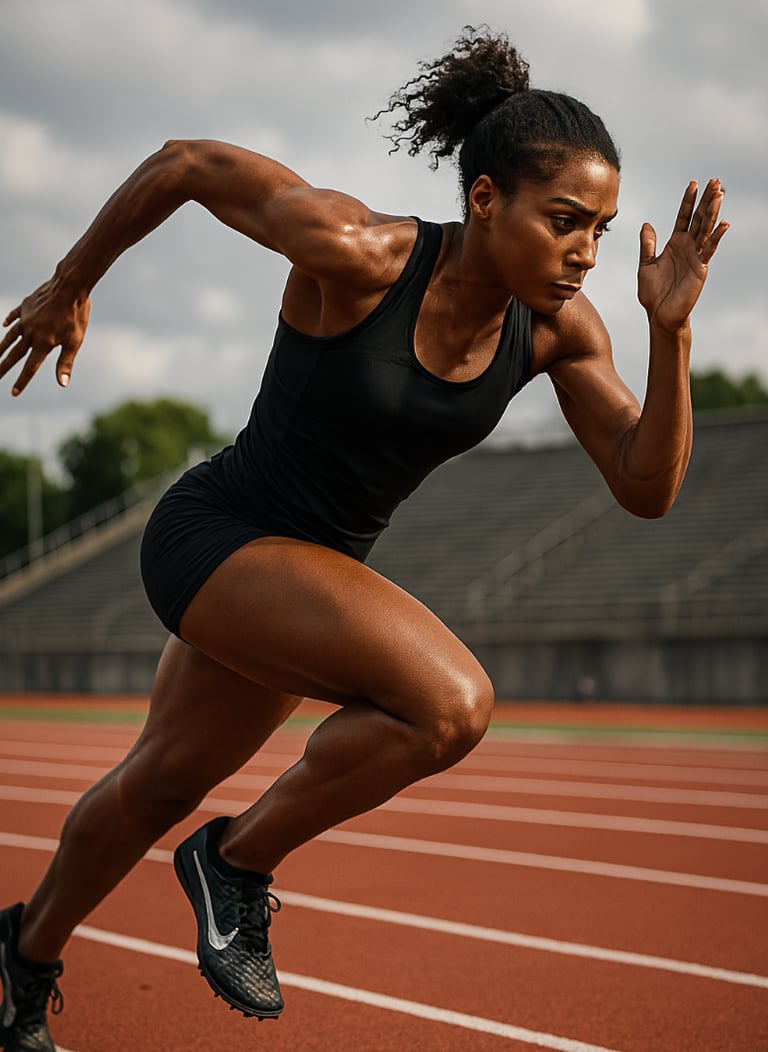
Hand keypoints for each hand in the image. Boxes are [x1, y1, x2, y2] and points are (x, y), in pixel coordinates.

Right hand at [0, 277, 90, 395]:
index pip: (30, 368)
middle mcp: (30, 333)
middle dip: (3, 367)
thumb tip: (62, 384)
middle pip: (14, 354)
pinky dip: (8, 322)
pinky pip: (14, 316)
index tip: (13, 393)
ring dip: (1, 348)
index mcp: (43, 344)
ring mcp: (26, 319)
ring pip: (10, 336)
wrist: (69, 286)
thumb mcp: (75, 342)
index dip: (22, 381)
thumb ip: (65, 363)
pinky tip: (4, 326)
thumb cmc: (76, 316)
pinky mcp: (26, 306)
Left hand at [637, 179, 728, 332]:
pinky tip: (724, 224)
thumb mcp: (645, 265)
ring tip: (719, 194)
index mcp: (674, 244)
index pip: (683, 217)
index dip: (688, 201)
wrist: (660, 314)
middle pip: (698, 218)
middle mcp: (687, 247)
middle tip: (715, 181)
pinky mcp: (700, 268)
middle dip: (706, 200)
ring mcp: (695, 257)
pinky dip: (716, 237)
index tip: (693, 183)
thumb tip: (647, 224)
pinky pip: (709, 250)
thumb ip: (648, 245)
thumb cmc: (653, 293)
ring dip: (712, 212)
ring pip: (705, 229)